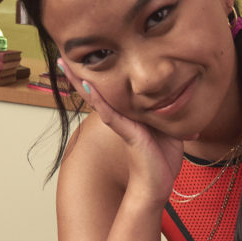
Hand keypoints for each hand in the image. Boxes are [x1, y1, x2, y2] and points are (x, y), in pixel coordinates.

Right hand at [57, 59, 188, 200]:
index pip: (111, 90)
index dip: (98, 73)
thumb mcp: (167, 130)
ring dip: (79, 81)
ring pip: (96, 98)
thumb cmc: (161, 161)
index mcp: (130, 114)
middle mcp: (121, 118)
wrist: (158, 186)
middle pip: (97, 90)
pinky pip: (110, 114)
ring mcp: (122, 125)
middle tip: (63, 54)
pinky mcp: (127, 133)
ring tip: (64, 63)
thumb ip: (167, 113)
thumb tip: (179, 98)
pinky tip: (88, 85)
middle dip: (79, 73)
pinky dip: (99, 100)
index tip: (85, 56)